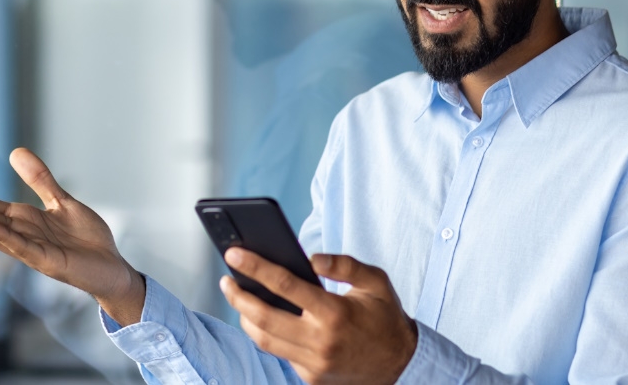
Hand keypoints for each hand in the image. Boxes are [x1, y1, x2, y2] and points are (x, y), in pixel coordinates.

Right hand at [0, 147, 144, 325]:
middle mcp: (20, 234)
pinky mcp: (45, 261)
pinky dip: (1, 235)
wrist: (111, 267)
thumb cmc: (86, 239)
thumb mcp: (62, 202)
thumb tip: (15, 151)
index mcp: (23, 219)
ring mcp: (30, 249)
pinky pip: (19, 247)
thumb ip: (40, 180)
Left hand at [221, 248, 416, 384]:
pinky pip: (281, 355)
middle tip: (226, 280)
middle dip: (239, 297)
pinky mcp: (311, 379)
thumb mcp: (376, 281)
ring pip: (265, 341)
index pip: (285, 285)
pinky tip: (265, 320)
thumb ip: (344, 264)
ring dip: (247, 319)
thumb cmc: (386, 317)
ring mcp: (314, 364)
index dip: (256, 267)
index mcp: (335, 313)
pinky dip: (270, 336)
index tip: (234, 255)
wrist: (401, 365)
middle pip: (264, 318)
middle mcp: (321, 341)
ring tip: (240, 299)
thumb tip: (311, 257)